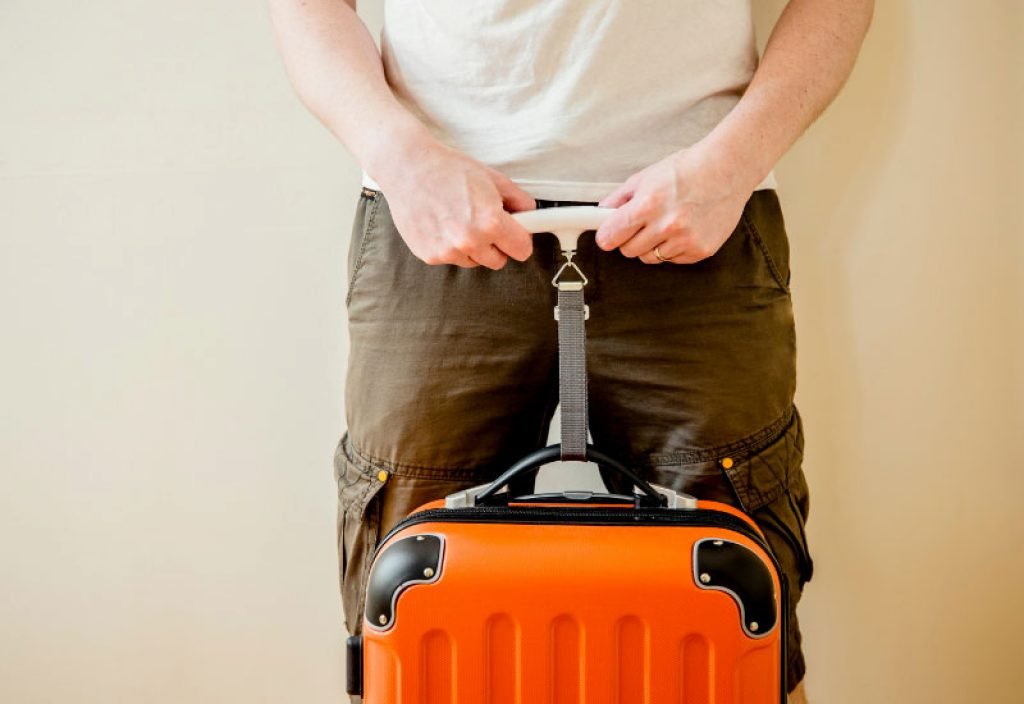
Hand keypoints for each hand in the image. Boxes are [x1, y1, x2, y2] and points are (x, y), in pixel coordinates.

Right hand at [372, 137, 535, 269]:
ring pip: (474, 261)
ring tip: (458, 219)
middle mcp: (470, 241)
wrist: (408, 167)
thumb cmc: (449, 169)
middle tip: (484, 223)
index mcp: (491, 223)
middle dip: (496, 245)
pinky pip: (451, 258)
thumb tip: (530, 213)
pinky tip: (441, 224)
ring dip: (472, 247)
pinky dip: (450, 246)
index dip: (520, 240)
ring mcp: (448, 251)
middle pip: (498, 261)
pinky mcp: (430, 255)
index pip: (522, 251)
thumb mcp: (492, 178)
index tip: (514, 234)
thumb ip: (517, 200)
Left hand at [594, 141, 755, 264]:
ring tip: (666, 224)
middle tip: (640, 225)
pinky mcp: (701, 250)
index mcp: (648, 204)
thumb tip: (600, 214)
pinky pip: (673, 260)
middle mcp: (667, 225)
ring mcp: (686, 240)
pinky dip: (673, 248)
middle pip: (628, 251)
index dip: (606, 236)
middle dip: (629, 239)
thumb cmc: (687, 169)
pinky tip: (683, 229)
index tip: (607, 236)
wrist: (727, 170)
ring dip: (652, 245)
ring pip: (650, 258)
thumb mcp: (647, 177)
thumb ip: (620, 198)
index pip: (611, 236)